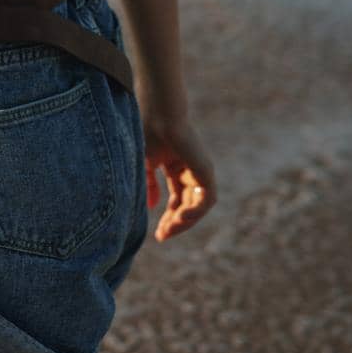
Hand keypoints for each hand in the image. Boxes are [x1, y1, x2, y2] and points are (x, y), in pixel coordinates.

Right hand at [140, 109, 216, 241]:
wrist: (160, 115)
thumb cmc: (148, 132)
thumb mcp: (144, 164)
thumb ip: (149, 185)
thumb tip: (152, 207)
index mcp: (175, 166)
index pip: (176, 199)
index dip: (167, 217)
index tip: (157, 234)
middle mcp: (190, 170)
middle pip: (187, 205)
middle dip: (174, 223)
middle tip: (161, 237)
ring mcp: (200, 171)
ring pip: (198, 206)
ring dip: (185, 221)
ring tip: (169, 230)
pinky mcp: (206, 171)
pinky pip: (207, 199)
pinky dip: (196, 211)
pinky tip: (180, 217)